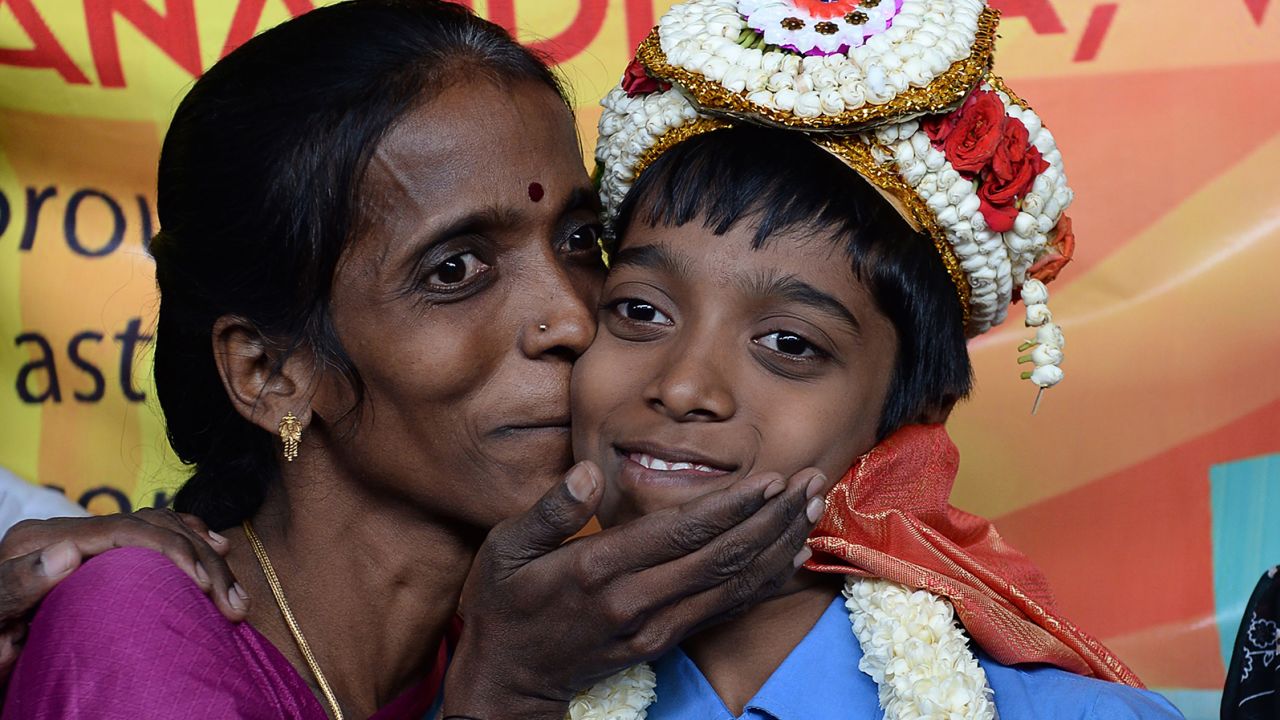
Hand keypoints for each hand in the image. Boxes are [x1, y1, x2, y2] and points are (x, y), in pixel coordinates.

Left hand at [0, 509, 246, 682]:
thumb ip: (16, 586)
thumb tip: (68, 550)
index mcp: (37, 542)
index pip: (119, 530)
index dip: (169, 550)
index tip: (202, 584)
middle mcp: (62, 532)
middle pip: (149, 526)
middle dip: (200, 560)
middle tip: (232, 603)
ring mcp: (80, 539)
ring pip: (158, 527)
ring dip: (204, 556)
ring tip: (234, 595)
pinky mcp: (93, 552)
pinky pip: (150, 530)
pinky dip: (188, 537)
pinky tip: (215, 548)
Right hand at [442, 461, 830, 718]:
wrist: (507, 679)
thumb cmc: (503, 604)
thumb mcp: (505, 548)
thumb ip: (550, 510)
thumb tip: (588, 472)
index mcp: (598, 571)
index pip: (680, 534)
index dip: (732, 506)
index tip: (772, 478)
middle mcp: (636, 602)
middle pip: (721, 557)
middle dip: (772, 518)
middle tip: (811, 479)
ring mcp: (655, 627)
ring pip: (732, 584)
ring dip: (777, 545)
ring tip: (812, 508)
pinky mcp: (664, 641)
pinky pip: (724, 608)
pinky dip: (763, 581)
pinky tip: (788, 556)